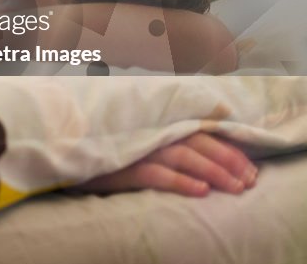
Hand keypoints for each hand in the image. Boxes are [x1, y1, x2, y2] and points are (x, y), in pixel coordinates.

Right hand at [76, 132, 256, 196]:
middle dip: (229, 162)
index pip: (202, 131)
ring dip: (214, 172)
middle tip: (250, 181)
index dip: (228, 148)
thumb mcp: (135, 127)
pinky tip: (201, 192)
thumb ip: (161, 127)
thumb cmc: (101, 135)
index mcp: (158, 119)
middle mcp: (151, 129)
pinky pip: (157, 174)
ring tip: (235, 187)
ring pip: (185, 156)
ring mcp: (138, 146)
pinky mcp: (123, 165)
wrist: (63, 141)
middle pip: (198, 142)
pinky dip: (181, 182)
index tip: (250, 168)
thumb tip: (197, 139)